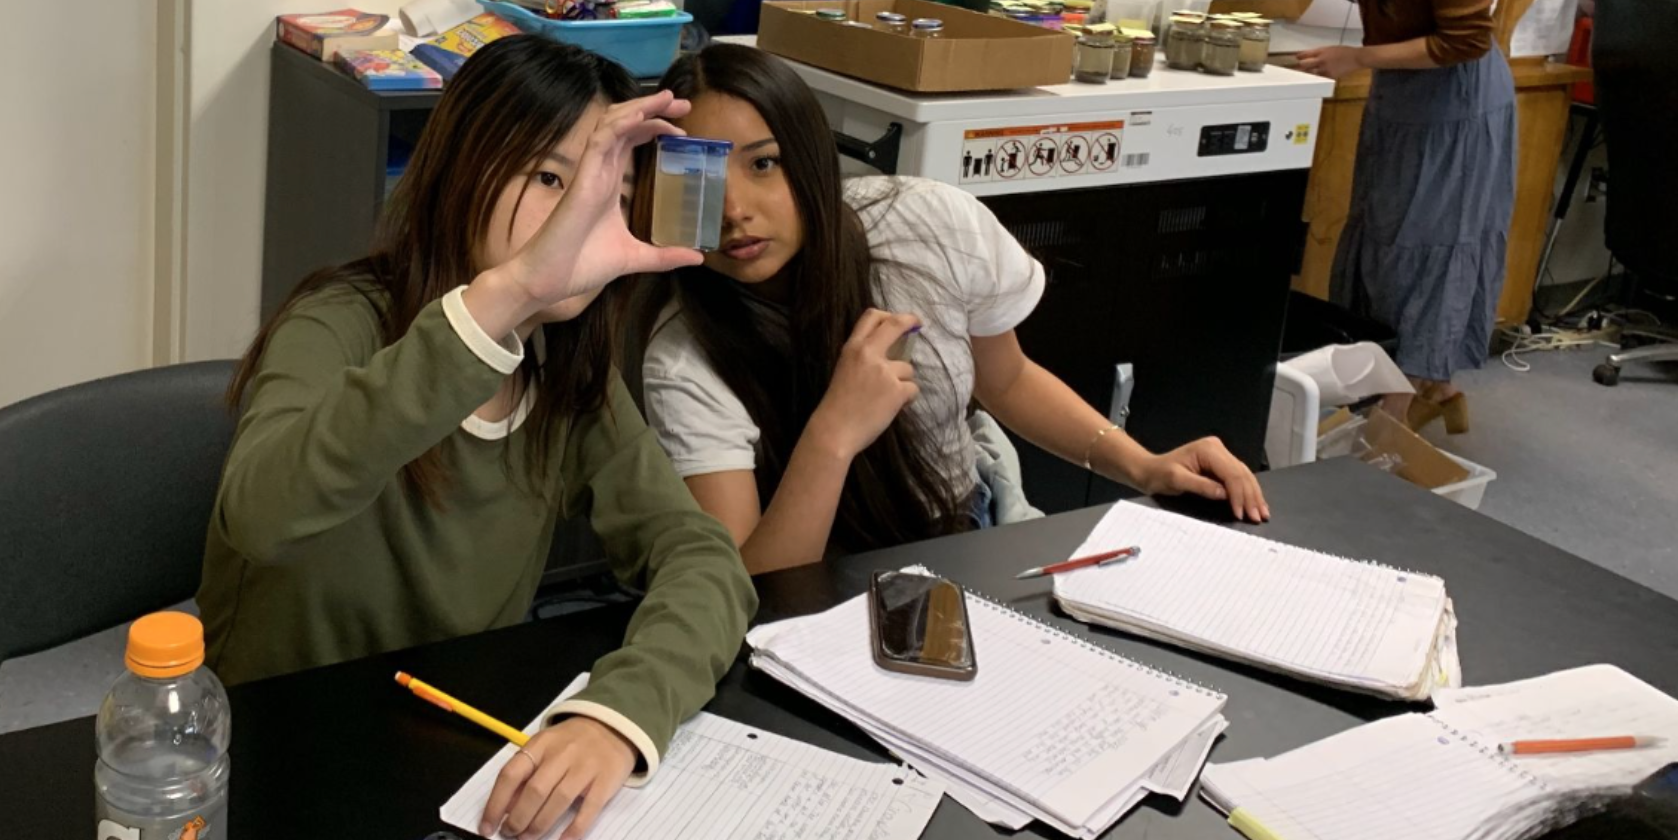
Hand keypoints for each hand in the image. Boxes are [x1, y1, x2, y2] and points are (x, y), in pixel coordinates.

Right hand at [469, 92, 704, 332]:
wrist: (550, 280)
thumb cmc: (583, 265)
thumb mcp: (635, 257)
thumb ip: (665, 255)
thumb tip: (697, 257)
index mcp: (609, 182)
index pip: (631, 140)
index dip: (654, 125)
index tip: (683, 126)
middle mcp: (599, 171)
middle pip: (625, 124)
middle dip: (653, 108)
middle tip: (683, 103)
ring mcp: (590, 172)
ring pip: (612, 124)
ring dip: (640, 107)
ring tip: (669, 100)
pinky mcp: (582, 180)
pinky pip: (600, 142)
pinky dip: (620, 124)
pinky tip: (642, 115)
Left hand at [481, 717, 636, 839]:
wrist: (613, 726)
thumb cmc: (572, 742)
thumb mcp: (544, 748)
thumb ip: (525, 774)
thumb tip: (504, 809)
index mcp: (540, 744)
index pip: (511, 775)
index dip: (495, 804)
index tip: (487, 827)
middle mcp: (562, 753)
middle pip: (535, 790)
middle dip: (518, 818)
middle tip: (511, 834)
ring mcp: (586, 766)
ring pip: (559, 800)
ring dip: (540, 824)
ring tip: (529, 837)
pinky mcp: (606, 780)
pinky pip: (589, 809)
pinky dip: (575, 828)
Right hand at [807, 310, 921, 459]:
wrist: (834, 431)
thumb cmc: (837, 405)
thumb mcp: (844, 371)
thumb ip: (863, 359)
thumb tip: (887, 356)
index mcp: (852, 348)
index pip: (871, 317)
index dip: (889, 315)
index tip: (899, 319)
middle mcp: (869, 354)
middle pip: (895, 325)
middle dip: (909, 320)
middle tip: (917, 323)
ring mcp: (884, 371)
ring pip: (908, 368)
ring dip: (903, 381)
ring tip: (887, 398)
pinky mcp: (897, 390)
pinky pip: (912, 389)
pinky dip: (906, 399)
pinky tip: (893, 408)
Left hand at [1135, 437, 1269, 521]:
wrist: (1150, 471)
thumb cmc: (1158, 474)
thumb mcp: (1176, 480)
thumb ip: (1201, 486)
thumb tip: (1224, 494)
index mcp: (1208, 449)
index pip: (1231, 473)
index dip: (1239, 495)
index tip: (1241, 513)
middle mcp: (1217, 449)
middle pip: (1241, 474)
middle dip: (1250, 497)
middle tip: (1257, 517)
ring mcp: (1220, 455)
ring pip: (1244, 476)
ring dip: (1254, 495)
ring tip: (1261, 513)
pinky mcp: (1220, 464)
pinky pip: (1238, 477)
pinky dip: (1247, 491)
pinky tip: (1255, 502)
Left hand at [1295, 45, 1363, 79]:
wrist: (1356, 57)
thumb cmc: (1344, 52)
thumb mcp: (1330, 49)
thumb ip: (1319, 53)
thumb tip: (1308, 56)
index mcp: (1322, 51)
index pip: (1305, 54)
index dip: (1299, 56)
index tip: (1295, 58)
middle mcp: (1322, 59)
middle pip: (1304, 64)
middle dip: (1298, 67)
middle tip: (1292, 70)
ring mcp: (1325, 69)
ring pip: (1310, 73)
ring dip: (1305, 75)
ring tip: (1299, 77)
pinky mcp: (1329, 76)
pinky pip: (1319, 78)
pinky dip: (1315, 79)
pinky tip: (1312, 81)